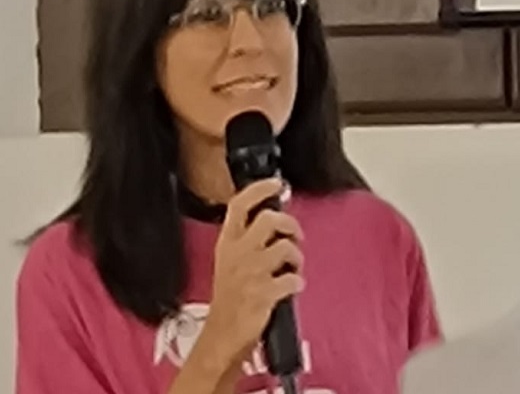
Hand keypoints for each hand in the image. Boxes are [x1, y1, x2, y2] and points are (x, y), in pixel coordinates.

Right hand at [205, 178, 304, 364]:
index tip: (276, 183)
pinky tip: (292, 287)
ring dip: (297, 257)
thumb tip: (276, 220)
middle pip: (269, 219)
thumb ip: (248, 239)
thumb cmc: (230, 298)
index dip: (259, 189)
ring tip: (294, 267)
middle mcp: (237, 254)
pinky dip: (298, 282)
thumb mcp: (230, 261)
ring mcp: (250, 273)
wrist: (222, 335)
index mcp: (227, 243)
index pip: (239, 205)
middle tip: (295, 236)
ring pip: (285, 247)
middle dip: (290, 224)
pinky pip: (293, 279)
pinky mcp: (263, 294)